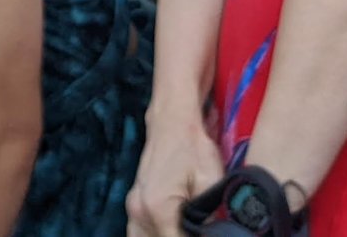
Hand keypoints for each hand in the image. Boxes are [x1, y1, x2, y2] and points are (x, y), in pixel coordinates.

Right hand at [128, 114, 224, 236]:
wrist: (172, 120)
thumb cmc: (194, 148)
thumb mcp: (210, 184)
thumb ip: (208, 219)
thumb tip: (214, 235)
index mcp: (158, 208)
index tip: (207, 236)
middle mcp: (139, 211)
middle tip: (197, 232)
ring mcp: (132, 207)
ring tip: (183, 230)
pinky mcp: (133, 203)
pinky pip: (138, 233)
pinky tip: (170, 232)